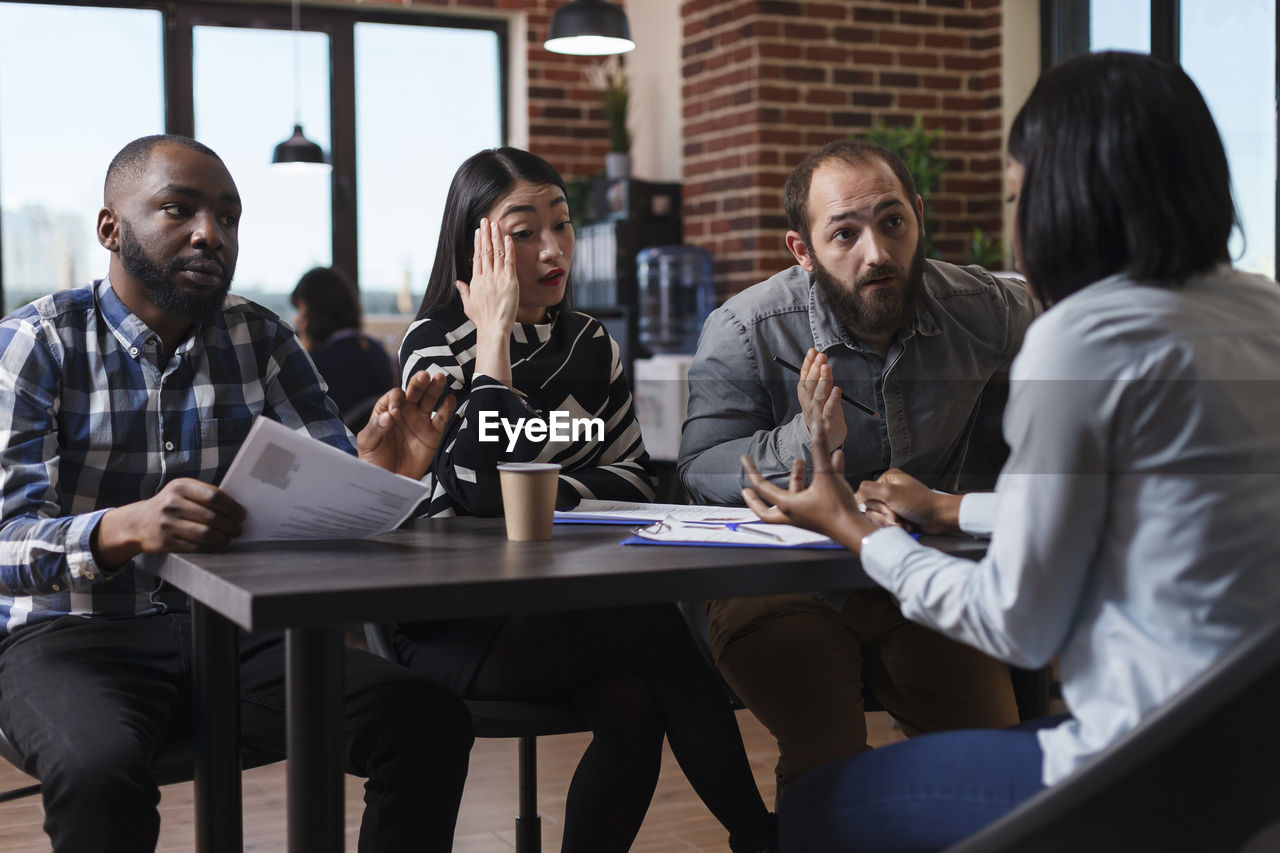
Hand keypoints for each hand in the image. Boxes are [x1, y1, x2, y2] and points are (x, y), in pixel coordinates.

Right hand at [93, 478, 245, 565]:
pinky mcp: (165, 542)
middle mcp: (172, 503)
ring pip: (206, 534)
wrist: (138, 523)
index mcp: (180, 486)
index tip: (242, 515)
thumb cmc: (170, 505)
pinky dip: (210, 547)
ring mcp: (167, 524)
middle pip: (212, 517)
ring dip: (223, 538)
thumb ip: (205, 494)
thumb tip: (237, 508)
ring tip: (228, 537)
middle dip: (231, 525)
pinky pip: (196, 547)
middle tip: (238, 529)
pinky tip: (215, 544)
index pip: (214, 496)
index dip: (233, 508)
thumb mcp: (182, 491)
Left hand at [357, 370, 456, 478]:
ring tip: (440, 378)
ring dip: (434, 388)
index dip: (396, 400)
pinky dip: (447, 408)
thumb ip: (375, 428)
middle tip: (424, 376)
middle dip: (418, 383)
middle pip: (413, 391)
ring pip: (429, 399)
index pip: (394, 396)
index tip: (395, 414)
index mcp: (387, 411)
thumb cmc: (374, 461)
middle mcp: (405, 412)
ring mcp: (420, 421)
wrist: (391, 480)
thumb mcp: (367, 443)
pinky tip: (449, 398)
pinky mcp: (433, 433)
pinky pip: (442, 417)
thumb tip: (388, 416)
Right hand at [456, 217, 519, 338]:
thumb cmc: (482, 320)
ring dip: (496, 237)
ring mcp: (497, 278)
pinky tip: (508, 237)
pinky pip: (509, 262)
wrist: (493, 329)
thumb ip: (464, 291)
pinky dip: (508, 249)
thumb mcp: (469, 305)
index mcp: (476, 281)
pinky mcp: (510, 282)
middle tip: (485, 220)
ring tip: (495, 223)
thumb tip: (457, 282)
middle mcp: (486, 277)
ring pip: (496, 253)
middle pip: (485, 251)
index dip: (478, 243)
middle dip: (485, 234)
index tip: (479, 232)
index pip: (477, 257)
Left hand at [739, 414, 875, 551]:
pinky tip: (835, 460)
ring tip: (799, 462)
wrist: (856, 532)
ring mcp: (807, 517)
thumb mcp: (826, 475)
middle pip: (766, 511)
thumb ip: (820, 450)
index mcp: (788, 505)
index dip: (751, 470)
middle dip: (755, 500)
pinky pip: (817, 495)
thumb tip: (817, 426)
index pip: (761, 487)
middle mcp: (794, 514)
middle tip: (746, 491)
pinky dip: (823, 479)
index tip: (743, 458)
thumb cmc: (837, 508)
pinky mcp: (822, 516)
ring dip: (795, 480)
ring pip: (794, 499)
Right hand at [795, 348, 847, 450]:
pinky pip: (830, 409)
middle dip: (815, 369)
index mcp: (804, 394)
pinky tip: (837, 390)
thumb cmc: (821, 411)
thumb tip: (816, 354)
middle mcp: (809, 402)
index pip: (804, 376)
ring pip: (819, 394)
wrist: (823, 439)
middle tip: (821, 356)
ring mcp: (818, 412)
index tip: (813, 351)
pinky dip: (833, 399)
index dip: (808, 363)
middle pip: (811, 384)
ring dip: (822, 380)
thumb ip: (815, 376)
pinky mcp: (829, 421)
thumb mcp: (815, 394)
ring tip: (826, 368)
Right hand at [854, 469, 962, 534]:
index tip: (890, 509)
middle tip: (898, 516)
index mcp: (886, 479)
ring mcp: (892, 503)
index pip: (865, 495)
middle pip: (871, 508)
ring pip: (878, 518)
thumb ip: (867, 490)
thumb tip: (853, 496)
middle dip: (886, 516)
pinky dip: (895, 527)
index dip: (877, 506)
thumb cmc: (920, 503)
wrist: (939, 518)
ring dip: (891, 523)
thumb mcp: (890, 493)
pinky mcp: (897, 515)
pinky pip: (886, 523)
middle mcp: (888, 490)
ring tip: (904, 522)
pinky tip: (906, 525)